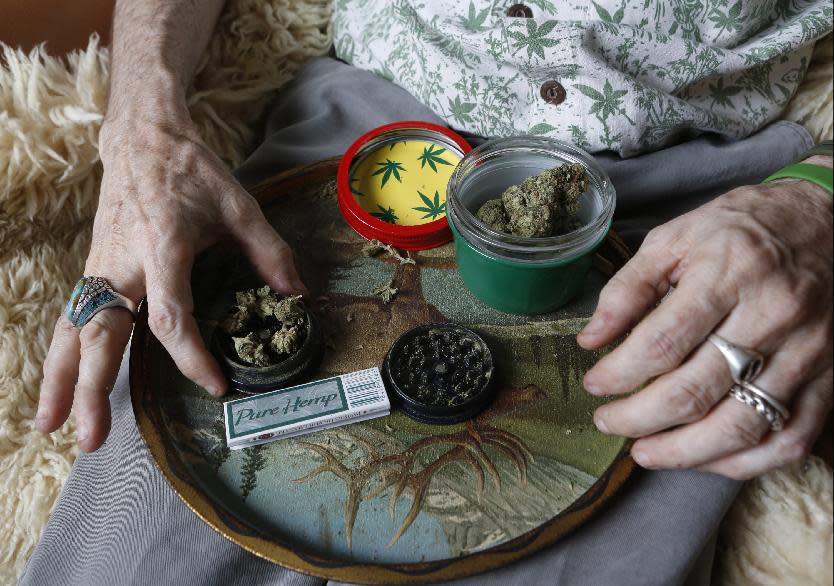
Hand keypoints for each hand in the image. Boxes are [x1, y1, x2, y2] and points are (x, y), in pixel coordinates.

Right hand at [36, 115, 305, 451]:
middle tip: (92, 441)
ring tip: (52, 429)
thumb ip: (269, 251)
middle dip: (94, 388)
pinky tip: (56, 389)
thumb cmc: (192, 171)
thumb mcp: (239, 205)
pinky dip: (60, 355)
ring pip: (72, 330)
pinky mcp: (92, 269)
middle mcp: (122, 262)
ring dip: (62, 381)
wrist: (142, 139)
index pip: (171, 316)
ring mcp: (100, 267)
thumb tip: (298, 296)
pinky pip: (70, 318)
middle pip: (101, 334)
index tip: (216, 385)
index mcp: (162, 245)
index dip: (191, 356)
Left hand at [578, 166, 832, 479]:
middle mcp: (772, 316)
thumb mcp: (674, 238)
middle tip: (607, 422)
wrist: (827, 222)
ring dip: (684, 453)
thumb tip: (590, 339)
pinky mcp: (829, 377)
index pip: (661, 343)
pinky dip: (743, 462)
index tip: (594, 384)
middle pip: (696, 391)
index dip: (618, 374)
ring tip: (643, 452)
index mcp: (728, 274)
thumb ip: (628, 288)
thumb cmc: (740, 229)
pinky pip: (790, 440)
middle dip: (638, 418)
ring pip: (741, 427)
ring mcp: (807, 352)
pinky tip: (703, 459)